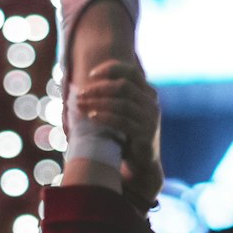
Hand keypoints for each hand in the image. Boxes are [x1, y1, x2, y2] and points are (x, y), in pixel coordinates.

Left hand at [75, 59, 164, 210]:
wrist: (142, 163)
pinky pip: (122, 121)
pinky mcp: (145, 134)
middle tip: (80, 94)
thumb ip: (114, 98)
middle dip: (98, 88)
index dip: (111, 69)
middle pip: (123, 86)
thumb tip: (85, 86)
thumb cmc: (128, 136)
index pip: (131, 71)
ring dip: (98, 103)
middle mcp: (151, 103)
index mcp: (148, 93)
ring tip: (81, 105)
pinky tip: (92, 117)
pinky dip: (105, 117)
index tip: (91, 75)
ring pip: (122, 103)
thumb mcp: (124, 113)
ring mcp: (150, 118)